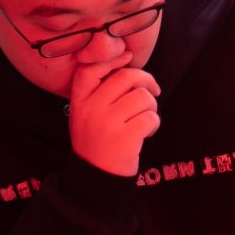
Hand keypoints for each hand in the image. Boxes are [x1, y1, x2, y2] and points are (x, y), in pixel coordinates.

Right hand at [67, 56, 161, 177]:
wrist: (96, 177)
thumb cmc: (97, 142)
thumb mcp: (85, 114)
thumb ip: (99, 92)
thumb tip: (129, 64)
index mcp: (79, 101)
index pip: (90, 70)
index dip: (111, 59)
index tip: (128, 57)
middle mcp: (91, 109)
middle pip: (125, 77)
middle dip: (146, 80)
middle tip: (153, 90)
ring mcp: (107, 124)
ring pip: (142, 97)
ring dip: (151, 106)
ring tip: (145, 118)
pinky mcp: (125, 138)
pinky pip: (150, 118)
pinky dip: (154, 124)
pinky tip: (147, 132)